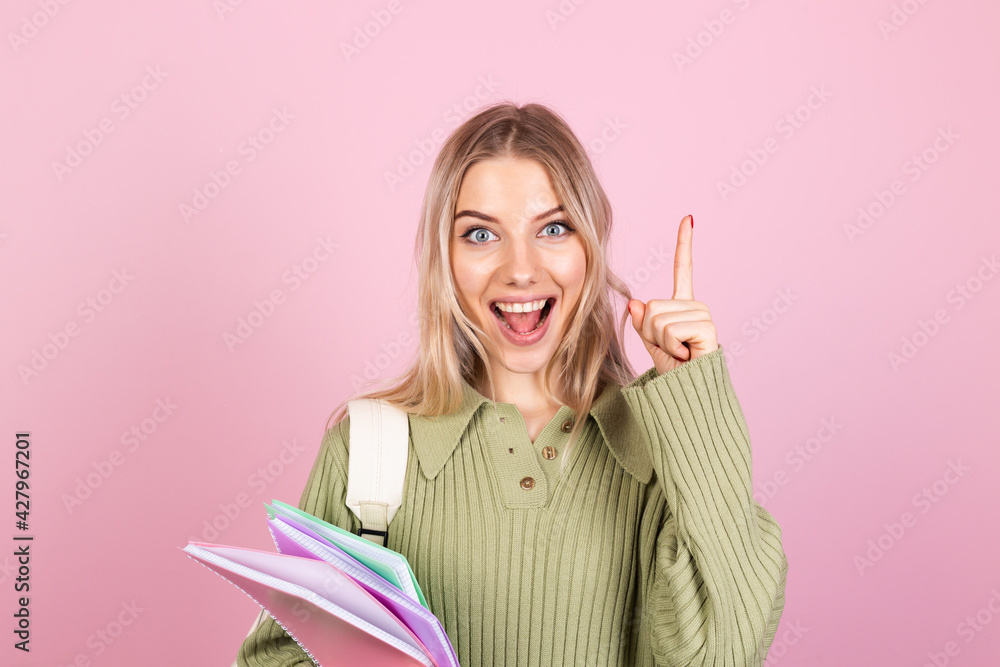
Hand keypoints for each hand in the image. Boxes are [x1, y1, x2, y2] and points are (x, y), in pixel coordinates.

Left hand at [628, 215, 718, 375]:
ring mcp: (703, 315)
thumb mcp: (651, 343)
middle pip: (652, 306)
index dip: (684, 243)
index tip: (689, 217)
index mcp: (683, 306)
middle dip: (649, 332)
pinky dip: (669, 346)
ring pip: (657, 318)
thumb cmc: (672, 372)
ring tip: (677, 353)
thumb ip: (642, 322)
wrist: (689, 396)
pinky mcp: (706, 327)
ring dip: (659, 342)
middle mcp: (695, 306)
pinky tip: (685, 354)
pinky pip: (669, 328)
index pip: (684, 268)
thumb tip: (635, 303)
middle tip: (669, 349)